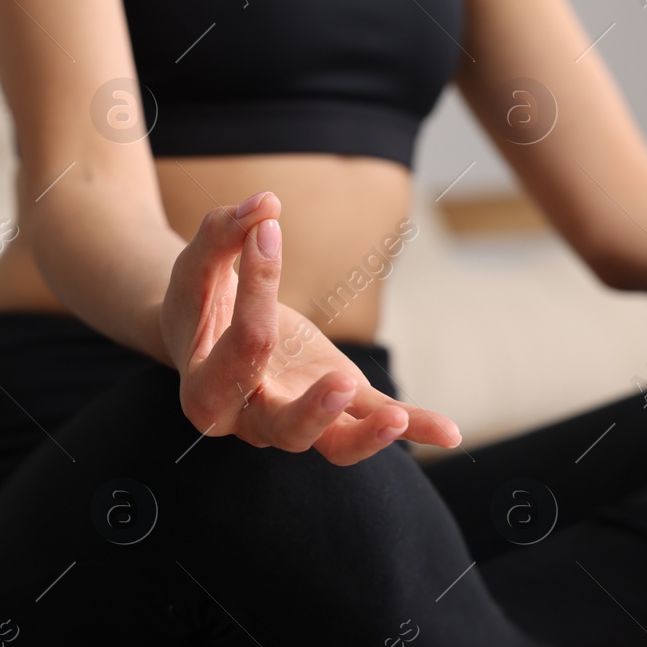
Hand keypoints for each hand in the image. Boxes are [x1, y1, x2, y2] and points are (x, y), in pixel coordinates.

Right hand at [159, 192, 460, 464]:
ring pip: (331, 444)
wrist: (204, 330)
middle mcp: (249, 419)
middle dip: (312, 410)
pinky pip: (371, 418)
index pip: (244, 345)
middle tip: (339, 383)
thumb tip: (264, 203)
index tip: (266, 229)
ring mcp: (296, 415)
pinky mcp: (337, 401)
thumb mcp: (198, 263)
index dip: (258, 286)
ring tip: (396, 419)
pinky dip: (413, 426)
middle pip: (282, 428)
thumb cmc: (198, 299)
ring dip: (365, 436)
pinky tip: (449, 431)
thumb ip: (222, 234)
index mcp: (204, 392)